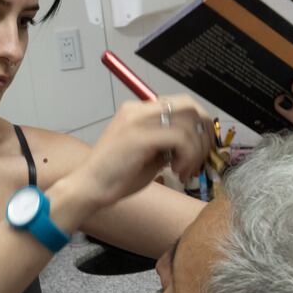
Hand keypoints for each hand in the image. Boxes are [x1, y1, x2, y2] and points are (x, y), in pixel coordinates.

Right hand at [76, 95, 213, 206]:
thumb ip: (168, 145)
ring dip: (196, 150)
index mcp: (138, 111)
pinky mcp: (139, 135)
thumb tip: (195, 145)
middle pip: (189, 106)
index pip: (181, 105)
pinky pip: (180, 138)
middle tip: (201, 158)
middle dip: (203, 134)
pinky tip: (177, 171)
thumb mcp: (149, 156)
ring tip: (184, 170)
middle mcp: (138, 109)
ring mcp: (137, 120)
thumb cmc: (116, 177)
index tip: (202, 149)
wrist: (88, 188)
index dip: (199, 125)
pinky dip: (187, 156)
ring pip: (188, 123)